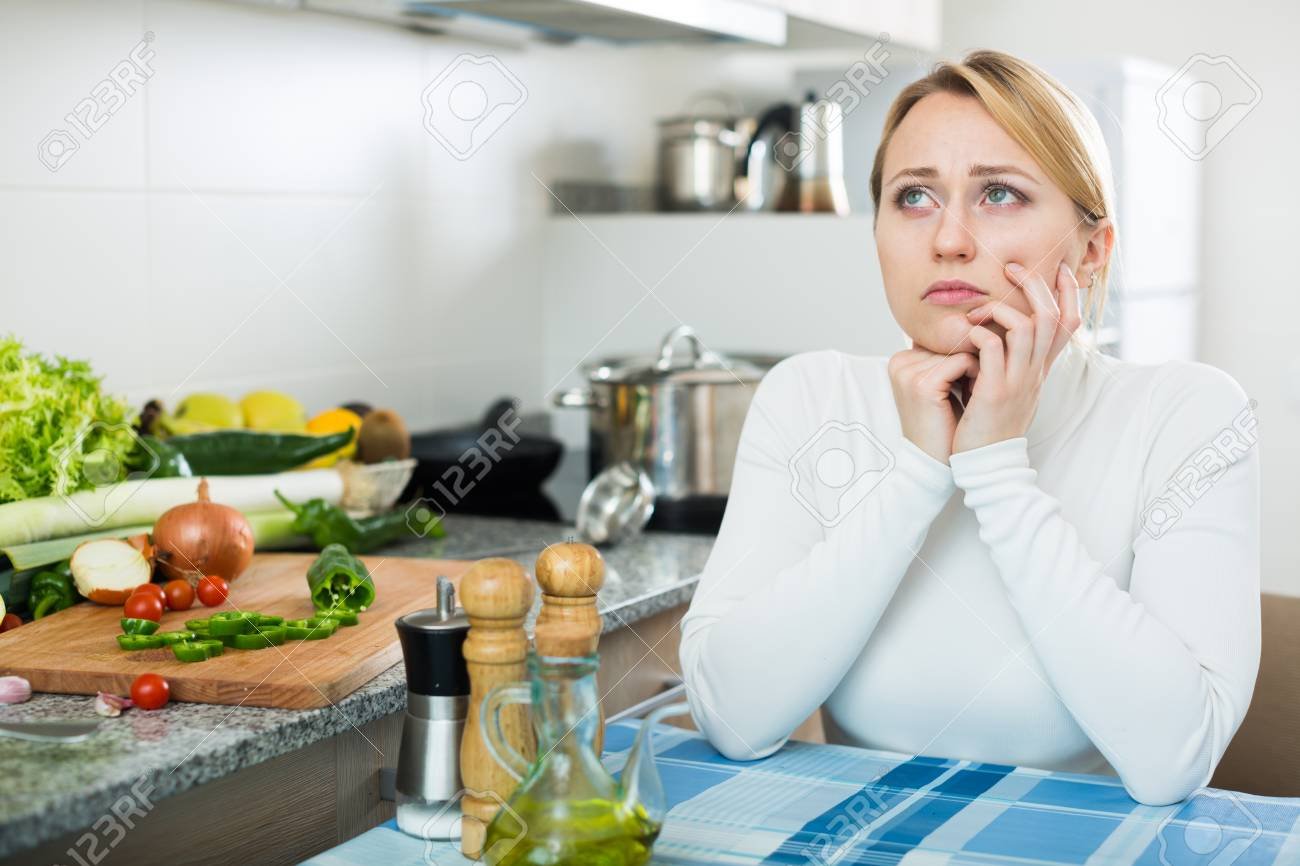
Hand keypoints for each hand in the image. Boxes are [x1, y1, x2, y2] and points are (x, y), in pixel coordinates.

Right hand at [888, 345, 979, 463]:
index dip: (961, 360)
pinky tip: (974, 394)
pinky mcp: (922, 384)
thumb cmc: (943, 425)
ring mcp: (908, 373)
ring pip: (958, 350)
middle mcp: (899, 363)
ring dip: (976, 368)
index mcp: (900, 361)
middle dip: (968, 362)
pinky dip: (976, 374)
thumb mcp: (941, 385)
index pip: (943, 341)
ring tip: (973, 394)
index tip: (963, 385)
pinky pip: (962, 361)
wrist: (934, 461)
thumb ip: (945, 358)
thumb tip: (974, 328)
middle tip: (972, 390)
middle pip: (950, 343)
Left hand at [952, 261, 1081, 453]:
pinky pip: (993, 350)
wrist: (987, 463)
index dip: (1068, 292)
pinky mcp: (995, 392)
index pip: (1069, 323)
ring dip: (1002, 309)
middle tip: (1011, 267)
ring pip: (1028, 328)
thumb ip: (1012, 360)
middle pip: (1051, 316)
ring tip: (977, 310)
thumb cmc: (990, 423)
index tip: (1058, 268)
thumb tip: (1001, 332)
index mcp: (1041, 369)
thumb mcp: (1010, 387)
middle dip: (1035, 285)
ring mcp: (1018, 381)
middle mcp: (1036, 372)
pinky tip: (967, 335)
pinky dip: (980, 335)